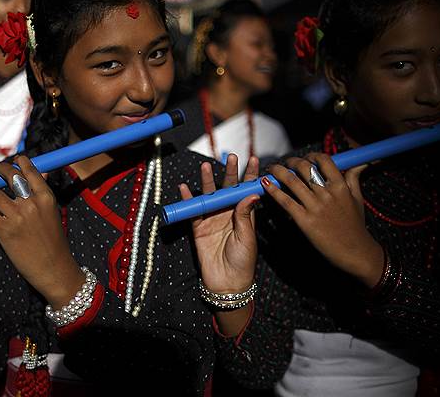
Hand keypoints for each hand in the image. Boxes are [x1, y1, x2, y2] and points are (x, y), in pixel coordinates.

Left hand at [0, 156, 84, 308]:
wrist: (53, 268)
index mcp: (46, 197)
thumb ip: (43, 193)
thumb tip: (42, 173)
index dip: (19, 162)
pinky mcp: (4, 230)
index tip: (12, 159)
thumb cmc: (54, 241)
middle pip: (10, 177)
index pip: (30, 171)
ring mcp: (17, 217)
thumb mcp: (52, 213)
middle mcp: (31, 204)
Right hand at [182, 154, 258, 294]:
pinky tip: (184, 188)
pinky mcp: (198, 227)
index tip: (255, 159)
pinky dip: (187, 199)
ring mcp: (213, 219)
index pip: (247, 191)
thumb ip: (245, 216)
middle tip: (232, 157)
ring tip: (205, 166)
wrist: (227, 282)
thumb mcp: (247, 238)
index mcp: (244, 215)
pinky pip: (192, 210)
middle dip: (230, 172)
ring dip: (207, 181)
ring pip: (209, 195)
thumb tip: (250, 194)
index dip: (251, 176)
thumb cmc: (243, 261)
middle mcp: (228, 213)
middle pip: (227, 188)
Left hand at [262, 153, 382, 286]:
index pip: (323, 161)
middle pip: (304, 168)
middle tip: (284, 163)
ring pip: (291, 181)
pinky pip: (285, 201)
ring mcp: (315, 207)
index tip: (305, 158)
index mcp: (340, 187)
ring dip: (278, 171)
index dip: (311, 156)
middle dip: (291, 162)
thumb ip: (354, 178)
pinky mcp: (305, 220)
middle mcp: (327, 194)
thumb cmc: (355, 226)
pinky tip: (265, 184)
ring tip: (271, 169)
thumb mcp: (357, 199)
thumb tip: (359, 163)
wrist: (355, 252)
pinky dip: (273, 190)